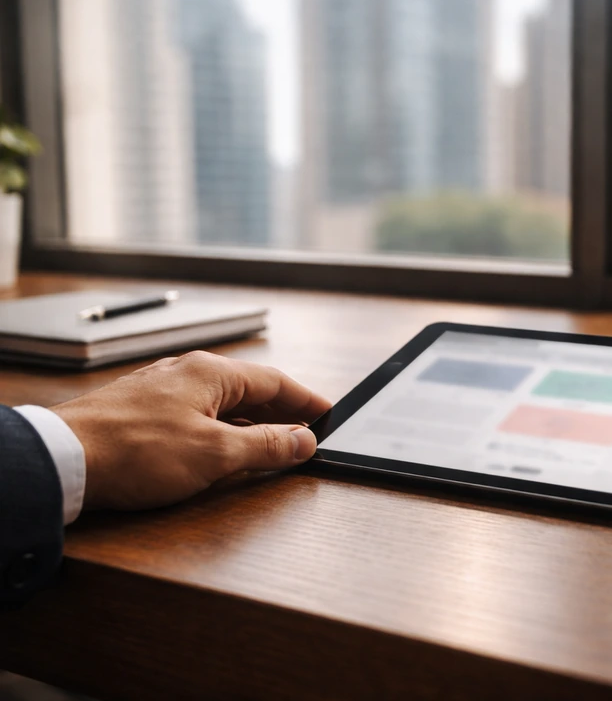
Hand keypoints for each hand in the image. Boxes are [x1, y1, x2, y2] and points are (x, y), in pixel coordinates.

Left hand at [52, 351, 332, 510]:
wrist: (62, 460)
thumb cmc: (135, 452)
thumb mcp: (215, 455)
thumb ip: (266, 447)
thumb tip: (304, 440)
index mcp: (212, 373)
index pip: (275, 382)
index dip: (306, 401)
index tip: (328, 415)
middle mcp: (188, 373)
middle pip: (249, 390)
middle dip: (281, 412)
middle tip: (307, 431)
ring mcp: (162, 390)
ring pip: (221, 402)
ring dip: (251, 422)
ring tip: (272, 443)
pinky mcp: (142, 411)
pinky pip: (198, 413)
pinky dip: (222, 428)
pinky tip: (222, 448)